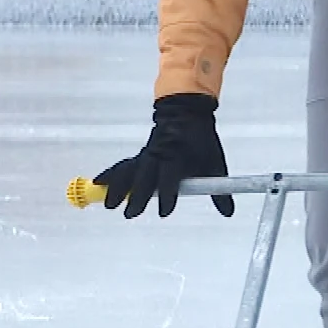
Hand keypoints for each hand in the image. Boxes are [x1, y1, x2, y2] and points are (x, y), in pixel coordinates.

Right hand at [94, 93, 233, 218]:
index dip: (167, 196)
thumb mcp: (215, 163)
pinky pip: (123, 165)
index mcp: (179, 157)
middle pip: (144, 178)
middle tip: (130, 214)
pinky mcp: (141, 154)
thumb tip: (229, 214)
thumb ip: (220, 190)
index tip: (164, 212)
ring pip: (129, 171)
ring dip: (117, 188)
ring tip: (109, 205)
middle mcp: (160, 155)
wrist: (186, 112)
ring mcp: (148, 154)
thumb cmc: (201, 140)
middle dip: (136, 197)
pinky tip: (99, 184)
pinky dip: (111, 175)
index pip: (171, 179)